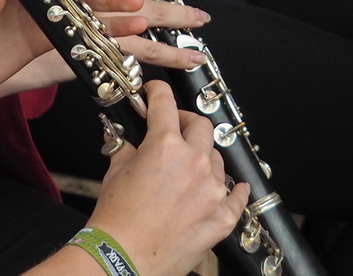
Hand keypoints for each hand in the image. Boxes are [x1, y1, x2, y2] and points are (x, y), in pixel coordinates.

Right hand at [84, 80, 250, 275]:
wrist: (122, 260)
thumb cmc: (117, 221)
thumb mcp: (115, 173)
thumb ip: (126, 147)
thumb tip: (126, 137)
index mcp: (165, 146)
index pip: (166, 103)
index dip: (158, 92)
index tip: (155, 93)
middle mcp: (194, 163)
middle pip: (201, 126)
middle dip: (186, 122)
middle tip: (174, 128)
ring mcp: (212, 190)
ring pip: (217, 159)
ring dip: (204, 157)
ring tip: (190, 166)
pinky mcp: (221, 217)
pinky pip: (237, 196)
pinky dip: (235, 190)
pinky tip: (234, 187)